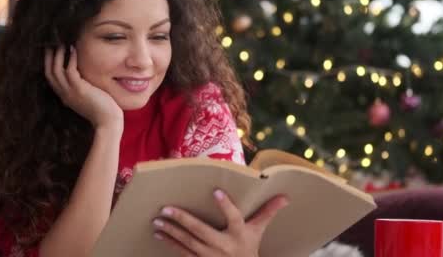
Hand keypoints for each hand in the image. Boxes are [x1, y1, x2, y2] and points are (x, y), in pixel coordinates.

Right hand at [44, 45, 122, 130]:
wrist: (108, 121)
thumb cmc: (102, 110)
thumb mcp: (87, 97)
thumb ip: (82, 88)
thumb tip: (83, 78)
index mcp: (65, 96)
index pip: (51, 78)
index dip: (49, 64)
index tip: (51, 52)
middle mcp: (64, 94)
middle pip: (49, 72)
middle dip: (49, 57)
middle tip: (51, 43)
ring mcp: (70, 92)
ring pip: (56, 70)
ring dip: (58, 55)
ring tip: (61, 43)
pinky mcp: (80, 90)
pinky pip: (70, 71)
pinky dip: (71, 59)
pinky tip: (74, 50)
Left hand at [152, 189, 288, 256]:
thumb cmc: (249, 248)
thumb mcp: (258, 230)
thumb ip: (267, 212)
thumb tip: (285, 197)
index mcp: (239, 233)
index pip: (233, 217)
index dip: (225, 205)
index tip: (216, 192)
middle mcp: (223, 245)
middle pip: (201, 231)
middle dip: (183, 220)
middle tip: (166, 209)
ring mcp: (210, 256)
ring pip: (187, 243)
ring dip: (171, 232)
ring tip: (157, 221)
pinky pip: (183, 253)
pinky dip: (170, 244)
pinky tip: (159, 235)